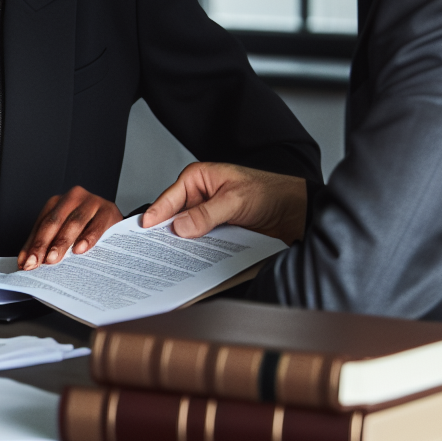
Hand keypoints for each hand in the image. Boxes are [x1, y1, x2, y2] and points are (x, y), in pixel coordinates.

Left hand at [17, 186, 124, 269]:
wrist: (117, 224)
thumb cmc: (87, 229)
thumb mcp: (65, 234)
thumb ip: (46, 246)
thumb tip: (25, 263)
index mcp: (57, 202)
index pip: (41, 224)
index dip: (32, 244)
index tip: (26, 263)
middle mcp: (72, 198)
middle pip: (54, 222)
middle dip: (43, 244)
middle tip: (36, 263)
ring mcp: (91, 202)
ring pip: (73, 222)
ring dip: (62, 242)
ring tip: (53, 259)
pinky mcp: (108, 210)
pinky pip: (96, 225)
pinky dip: (87, 238)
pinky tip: (80, 250)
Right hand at [142, 162, 306, 244]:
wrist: (296, 212)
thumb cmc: (270, 193)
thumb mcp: (236, 201)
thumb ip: (207, 214)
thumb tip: (180, 226)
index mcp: (199, 178)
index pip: (170, 197)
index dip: (157, 213)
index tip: (145, 228)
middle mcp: (200, 196)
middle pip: (175, 216)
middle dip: (165, 231)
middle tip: (151, 248)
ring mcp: (207, 215)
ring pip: (186, 231)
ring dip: (180, 244)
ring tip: (168, 259)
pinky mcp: (217, 231)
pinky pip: (200, 242)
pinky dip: (195, 250)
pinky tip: (190, 262)